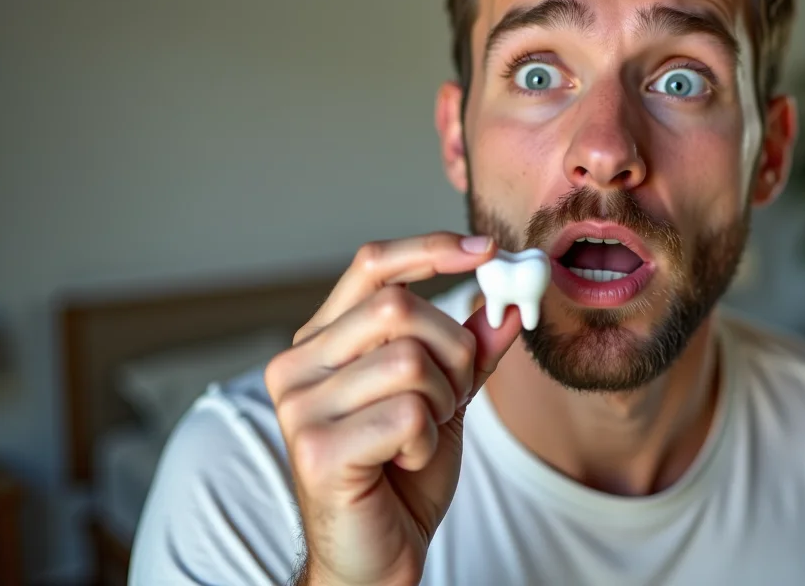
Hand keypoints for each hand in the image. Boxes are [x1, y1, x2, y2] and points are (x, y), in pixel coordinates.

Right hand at [264, 232, 521, 585]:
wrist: (376, 557)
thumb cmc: (402, 476)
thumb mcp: (445, 399)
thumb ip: (469, 351)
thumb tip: (506, 302)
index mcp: (323, 342)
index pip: (372, 266)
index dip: (431, 250)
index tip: (487, 251)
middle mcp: (298, 365)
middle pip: (398, 307)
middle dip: (452, 348)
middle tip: (450, 396)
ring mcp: (300, 407)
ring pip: (409, 359)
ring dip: (441, 401)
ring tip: (420, 435)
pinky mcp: (316, 449)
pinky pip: (409, 412)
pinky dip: (428, 440)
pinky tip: (404, 463)